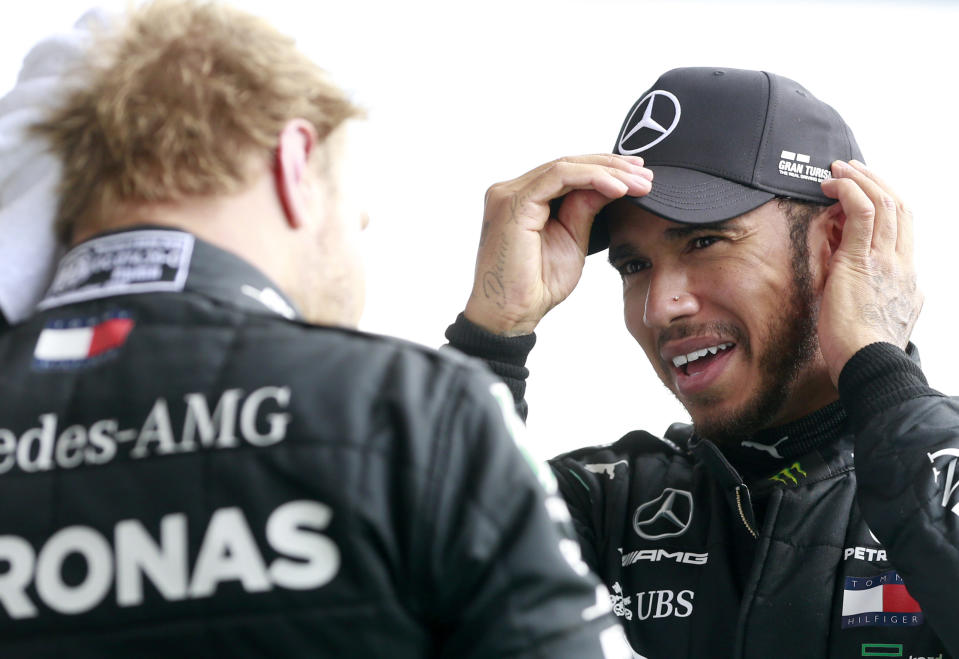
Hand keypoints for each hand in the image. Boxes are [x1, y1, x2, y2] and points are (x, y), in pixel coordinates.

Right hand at [464, 155, 652, 334]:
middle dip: (612, 166)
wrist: (513, 314)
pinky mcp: (514, 203)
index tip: (639, 177)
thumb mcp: (572, 239)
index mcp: (523, 200)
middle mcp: (511, 192)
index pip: (567, 173)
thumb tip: (611, 184)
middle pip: (568, 164)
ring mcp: (509, 195)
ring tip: (639, 183)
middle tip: (646, 176)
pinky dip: (592, 178)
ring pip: (566, 166)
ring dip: (608, 171)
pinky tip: (618, 189)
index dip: (604, 170)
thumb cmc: (536, 286)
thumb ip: (585, 209)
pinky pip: (559, 177)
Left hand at [818, 160, 922, 384]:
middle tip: (853, 169)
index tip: (865, 193)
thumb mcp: (873, 316)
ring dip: (860, 179)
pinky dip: (849, 191)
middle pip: (900, 207)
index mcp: (906, 278)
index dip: (886, 203)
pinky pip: (863, 212)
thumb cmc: (860, 351)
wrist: (867, 365)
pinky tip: (833, 184)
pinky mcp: (863, 260)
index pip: (904, 228)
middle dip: (876, 182)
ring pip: (885, 202)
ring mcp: (887, 260)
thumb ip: (871, 293)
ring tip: (839, 169)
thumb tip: (855, 277)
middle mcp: (903, 264)